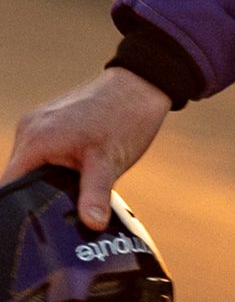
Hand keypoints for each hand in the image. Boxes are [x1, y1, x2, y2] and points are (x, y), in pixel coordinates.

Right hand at [2, 70, 171, 228]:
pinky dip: (52, 168)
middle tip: (55, 217)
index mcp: (36, 139)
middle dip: (33, 200)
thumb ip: (94, 196)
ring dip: (44, 184)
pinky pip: (42, 153)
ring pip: (30, 168)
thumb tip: (92, 225)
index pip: (8, 189)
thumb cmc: (126, 116)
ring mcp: (40, 122)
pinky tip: (72, 177)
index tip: (28, 229)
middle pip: (18, 180)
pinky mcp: (52, 120)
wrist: (143, 83)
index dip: (16, 212)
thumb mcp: (109, 162)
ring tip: (67, 197)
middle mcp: (31, 128)